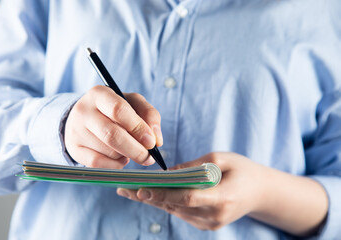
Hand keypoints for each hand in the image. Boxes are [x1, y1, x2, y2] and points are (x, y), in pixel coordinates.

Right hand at [65, 85, 162, 168]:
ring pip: (109, 151)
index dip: (138, 127)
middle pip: (112, 135)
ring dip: (126, 155)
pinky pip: (99, 164)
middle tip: (149, 157)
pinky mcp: (74, 149)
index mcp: (99, 94)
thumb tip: (156, 140)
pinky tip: (120, 158)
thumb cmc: (114, 110)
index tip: (152, 142)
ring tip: (128, 149)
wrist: (84, 119)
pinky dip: (115, 165)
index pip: (118, 110)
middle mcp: (83, 110)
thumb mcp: (132, 103)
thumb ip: (149, 115)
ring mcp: (76, 131)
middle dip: (136, 149)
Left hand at [117, 152, 265, 229]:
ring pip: (175, 211)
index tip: (143, 190)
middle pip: (176, 206)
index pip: (188, 198)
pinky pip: (181, 212)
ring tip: (129, 190)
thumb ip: (194, 167)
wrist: (261, 192)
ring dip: (152, 200)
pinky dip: (165, 202)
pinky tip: (148, 194)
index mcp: (223, 198)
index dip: (164, 195)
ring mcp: (210, 223)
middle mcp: (215, 216)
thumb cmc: (242, 170)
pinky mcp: (206, 224)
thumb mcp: (220, 159)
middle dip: (148, 196)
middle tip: (124, 188)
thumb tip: (166, 173)